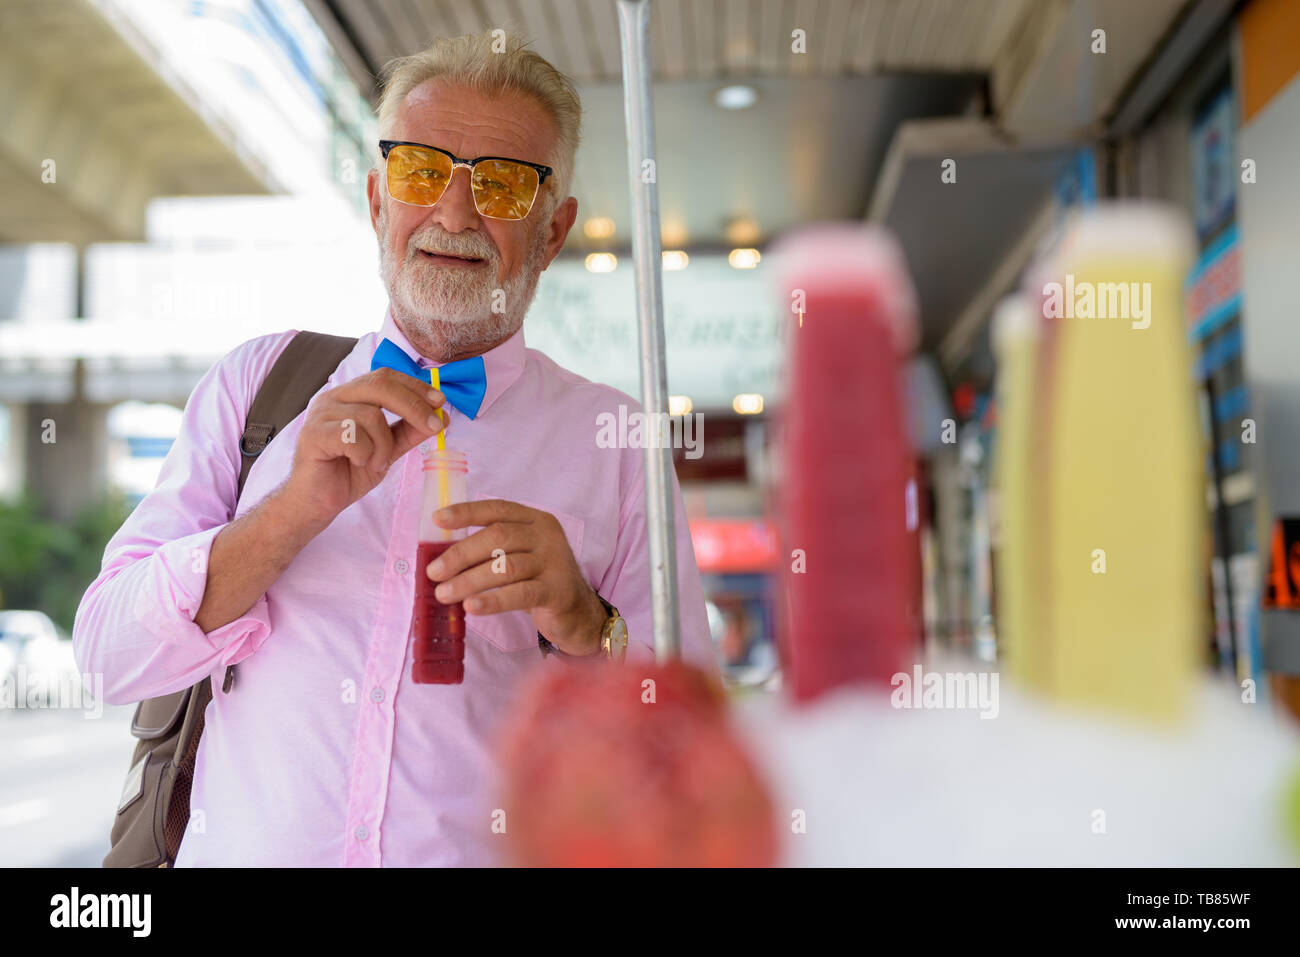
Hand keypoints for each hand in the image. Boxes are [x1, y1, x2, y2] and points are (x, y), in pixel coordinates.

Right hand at [279, 367, 445, 530]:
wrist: (316, 502)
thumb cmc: (348, 473)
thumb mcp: (388, 450)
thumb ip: (410, 432)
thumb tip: (442, 417)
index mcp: (350, 396)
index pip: (385, 377)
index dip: (414, 385)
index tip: (440, 401)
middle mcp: (333, 398)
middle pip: (380, 385)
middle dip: (413, 405)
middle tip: (434, 427)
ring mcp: (320, 414)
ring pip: (370, 416)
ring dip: (383, 445)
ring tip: (375, 462)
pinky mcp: (312, 434)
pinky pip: (352, 436)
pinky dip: (364, 454)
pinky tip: (357, 464)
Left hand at [425, 499, 606, 655]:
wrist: (578, 611)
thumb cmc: (539, 580)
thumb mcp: (520, 555)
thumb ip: (492, 549)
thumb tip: (442, 555)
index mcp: (535, 520)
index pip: (498, 509)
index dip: (466, 512)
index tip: (437, 520)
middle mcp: (547, 535)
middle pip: (498, 536)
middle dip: (461, 554)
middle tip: (434, 572)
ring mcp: (555, 562)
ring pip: (506, 567)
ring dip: (469, 580)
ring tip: (444, 594)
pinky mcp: (557, 591)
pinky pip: (520, 594)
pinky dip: (493, 600)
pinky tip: (472, 607)